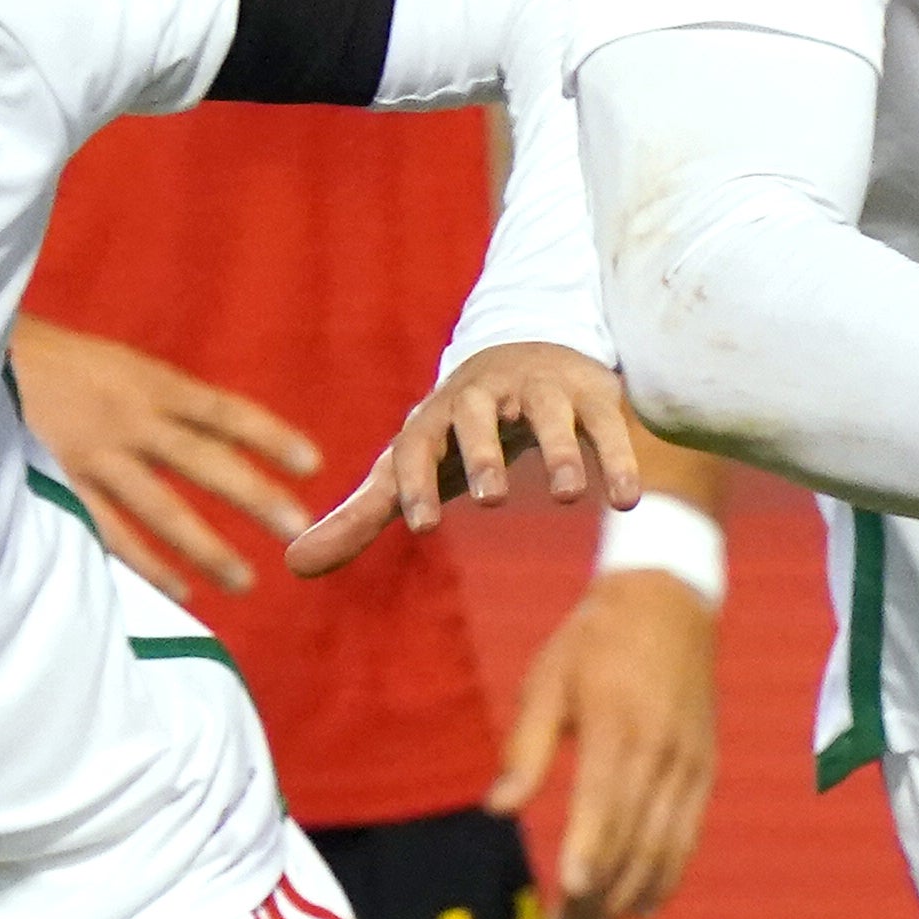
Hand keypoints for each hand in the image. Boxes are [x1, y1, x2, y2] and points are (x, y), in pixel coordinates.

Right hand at [12, 319, 322, 603]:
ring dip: (207, 547)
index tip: (313, 464)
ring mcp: (95, 455)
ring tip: (246, 581)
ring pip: (161, 509)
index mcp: (151, 383)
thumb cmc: (55, 362)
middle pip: (205, 462)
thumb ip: (163, 402)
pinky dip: (147, 564)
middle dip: (254, 497)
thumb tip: (219, 436)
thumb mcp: (119, 366)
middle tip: (299, 529)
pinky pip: (110, 533)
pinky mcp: (60, 485)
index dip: (270, 436)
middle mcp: (130, 418)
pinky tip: (182, 589)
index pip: (225, 410)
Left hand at [290, 343, 648, 578]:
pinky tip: (626, 499)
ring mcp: (540, 390)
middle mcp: (484, 396)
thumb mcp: (411, 467)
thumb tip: (292, 565)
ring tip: (566, 497)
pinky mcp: (591, 392)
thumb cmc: (457, 432)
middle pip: (476, 415)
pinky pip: (605, 421)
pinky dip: (618, 455)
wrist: (526, 353)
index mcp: (434, 417)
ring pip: (547, 411)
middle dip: (483, 453)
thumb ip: (360, 516)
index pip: (416, 444)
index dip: (414, 481)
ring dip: (560, 450)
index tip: (416, 525)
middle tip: (491, 499)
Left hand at [499, 568, 720, 918]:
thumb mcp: (547, 681)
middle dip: (600, 895)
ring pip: (665, 848)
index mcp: (619, 727)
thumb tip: (499, 809)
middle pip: (634, 840)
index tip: (566, 897)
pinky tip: (642, 905)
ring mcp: (690, 766)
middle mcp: (662, 753)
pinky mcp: (705, 771)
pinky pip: (689, 836)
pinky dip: (668, 876)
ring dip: (631, 897)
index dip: (589, 853)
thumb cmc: (594, 641)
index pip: (606, 804)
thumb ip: (526, 748)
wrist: (669, 603)